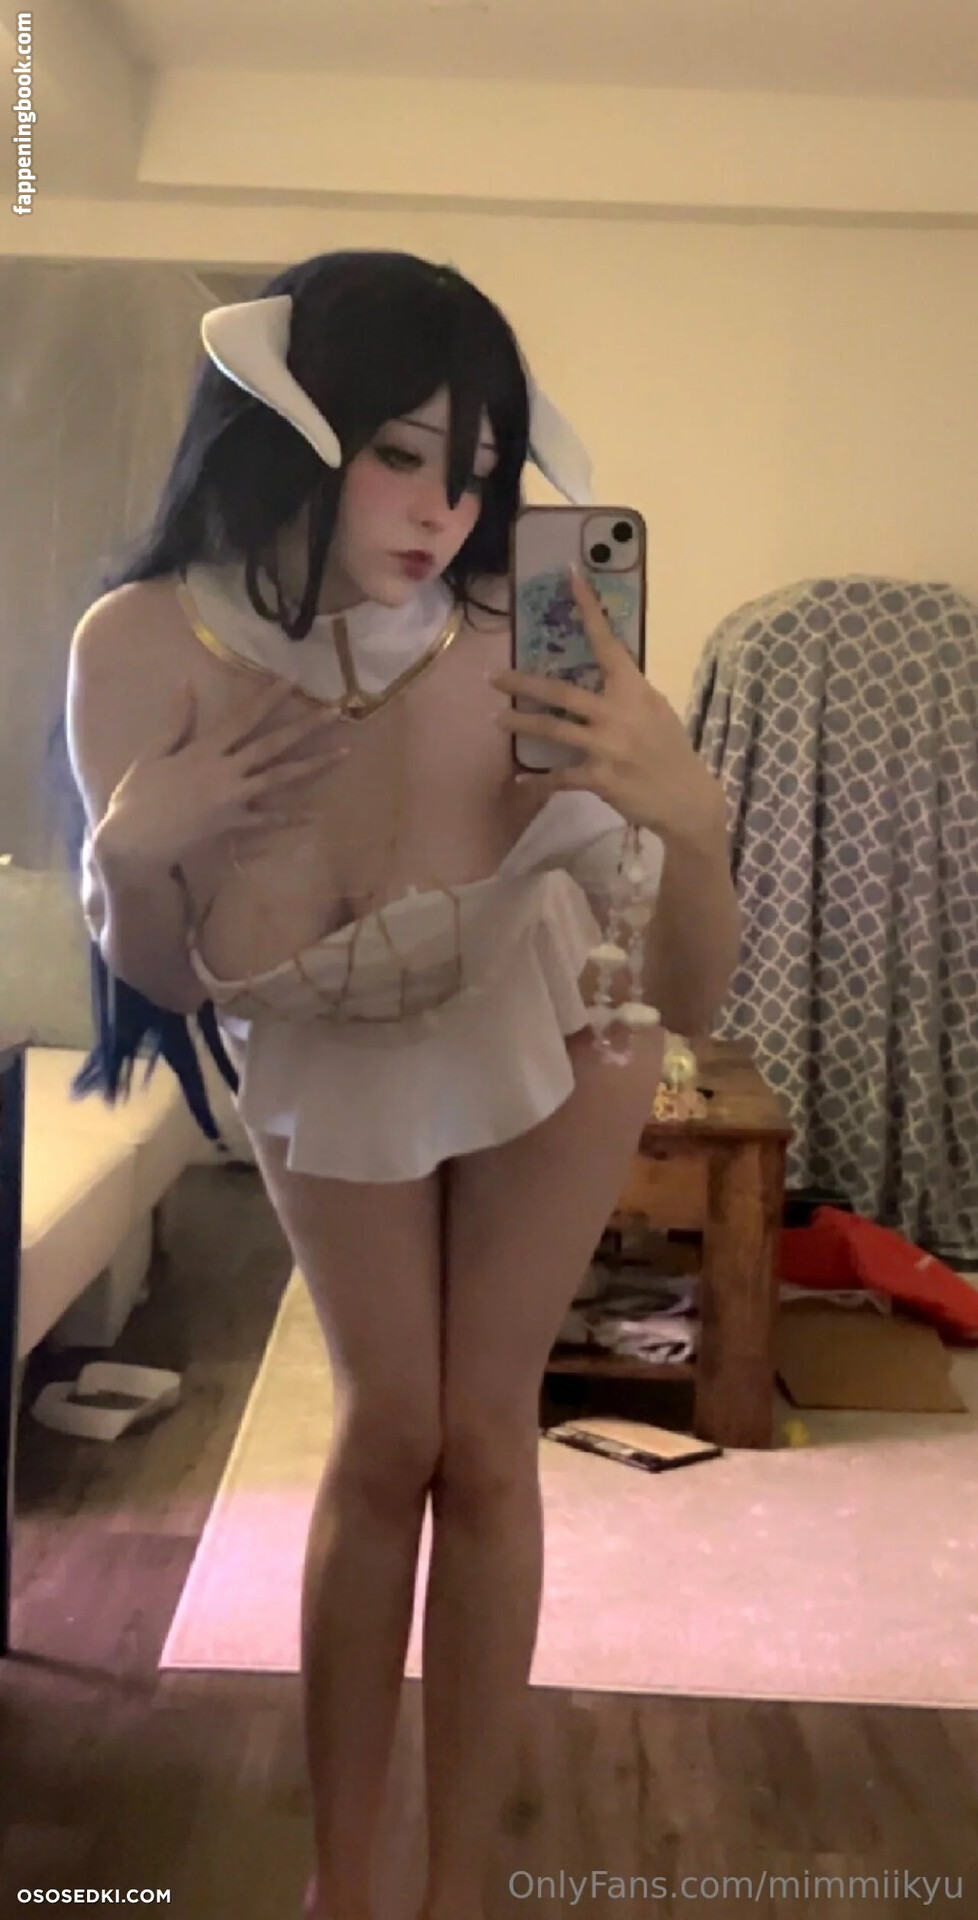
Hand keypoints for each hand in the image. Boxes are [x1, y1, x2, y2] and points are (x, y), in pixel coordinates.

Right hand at [96, 676, 348, 869]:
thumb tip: (185, 684)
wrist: (134, 842)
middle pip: (272, 745)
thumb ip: (176, 721)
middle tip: (335, 712)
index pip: (242, 717)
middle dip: (305, 727)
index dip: (267, 698)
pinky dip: (291, 818)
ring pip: (280, 778)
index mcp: (204, 750)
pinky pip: (268, 820)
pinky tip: (315, 815)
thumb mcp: (153, 753)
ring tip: (343, 752)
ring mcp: (233, 799)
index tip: (291, 681)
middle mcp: (226, 771)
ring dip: (314, 765)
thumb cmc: (137, 796)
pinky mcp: (234, 824)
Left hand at [491, 567, 722, 841]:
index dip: (588, 609)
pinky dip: (537, 781)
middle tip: (492, 677)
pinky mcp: (599, 778)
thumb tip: (601, 677)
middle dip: (522, 683)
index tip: (570, 576)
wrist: (687, 798)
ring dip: (520, 723)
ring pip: (552, 730)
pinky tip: (520, 780)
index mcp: (634, 690)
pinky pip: (559, 778)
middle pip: (561, 692)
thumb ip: (627, 693)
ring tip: (496, 718)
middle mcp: (617, 713)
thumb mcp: (656, 710)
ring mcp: (606, 747)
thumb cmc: (671, 750)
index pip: (607, 642)